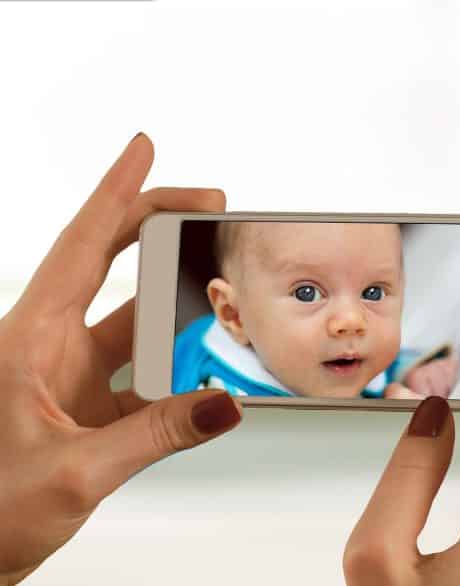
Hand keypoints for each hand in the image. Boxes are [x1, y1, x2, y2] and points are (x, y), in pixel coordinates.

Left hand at [0, 134, 242, 583]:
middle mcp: (47, 348)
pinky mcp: (86, 408)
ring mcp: (68, 377)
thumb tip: (225, 403)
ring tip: (225, 290)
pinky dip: (179, 370)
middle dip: (160, 228)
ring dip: (178, 306)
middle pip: (111, 265)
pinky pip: (145, 373)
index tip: (143, 149)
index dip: (116, 194)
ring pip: (134, 321)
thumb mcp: (76, 474)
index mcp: (27, 342)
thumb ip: (156, 436)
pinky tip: (209, 377)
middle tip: (211, 204)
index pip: (80, 248)